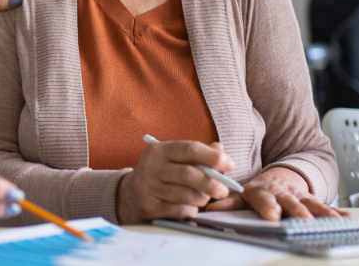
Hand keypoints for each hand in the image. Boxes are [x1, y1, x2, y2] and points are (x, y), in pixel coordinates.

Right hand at [117, 141, 233, 223]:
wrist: (129, 194)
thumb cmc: (161, 173)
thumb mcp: (174, 158)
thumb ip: (198, 153)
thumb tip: (221, 151)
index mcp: (160, 150)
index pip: (190, 149)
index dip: (212, 157)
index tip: (229, 164)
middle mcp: (152, 166)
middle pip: (189, 174)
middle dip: (211, 183)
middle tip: (224, 190)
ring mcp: (148, 187)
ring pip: (185, 195)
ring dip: (201, 198)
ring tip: (204, 198)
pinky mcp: (149, 207)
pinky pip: (179, 210)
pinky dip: (191, 210)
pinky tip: (190, 207)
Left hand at [206, 166, 345, 219]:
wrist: (279, 176)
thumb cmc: (258, 190)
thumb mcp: (241, 194)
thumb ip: (227, 202)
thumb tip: (210, 207)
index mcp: (261, 191)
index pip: (262, 197)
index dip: (267, 205)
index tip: (272, 215)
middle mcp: (281, 193)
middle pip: (290, 203)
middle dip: (297, 212)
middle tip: (303, 221)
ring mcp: (298, 196)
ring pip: (311, 204)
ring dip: (321, 213)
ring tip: (332, 223)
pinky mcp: (312, 200)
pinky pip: (326, 207)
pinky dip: (337, 213)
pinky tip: (348, 220)